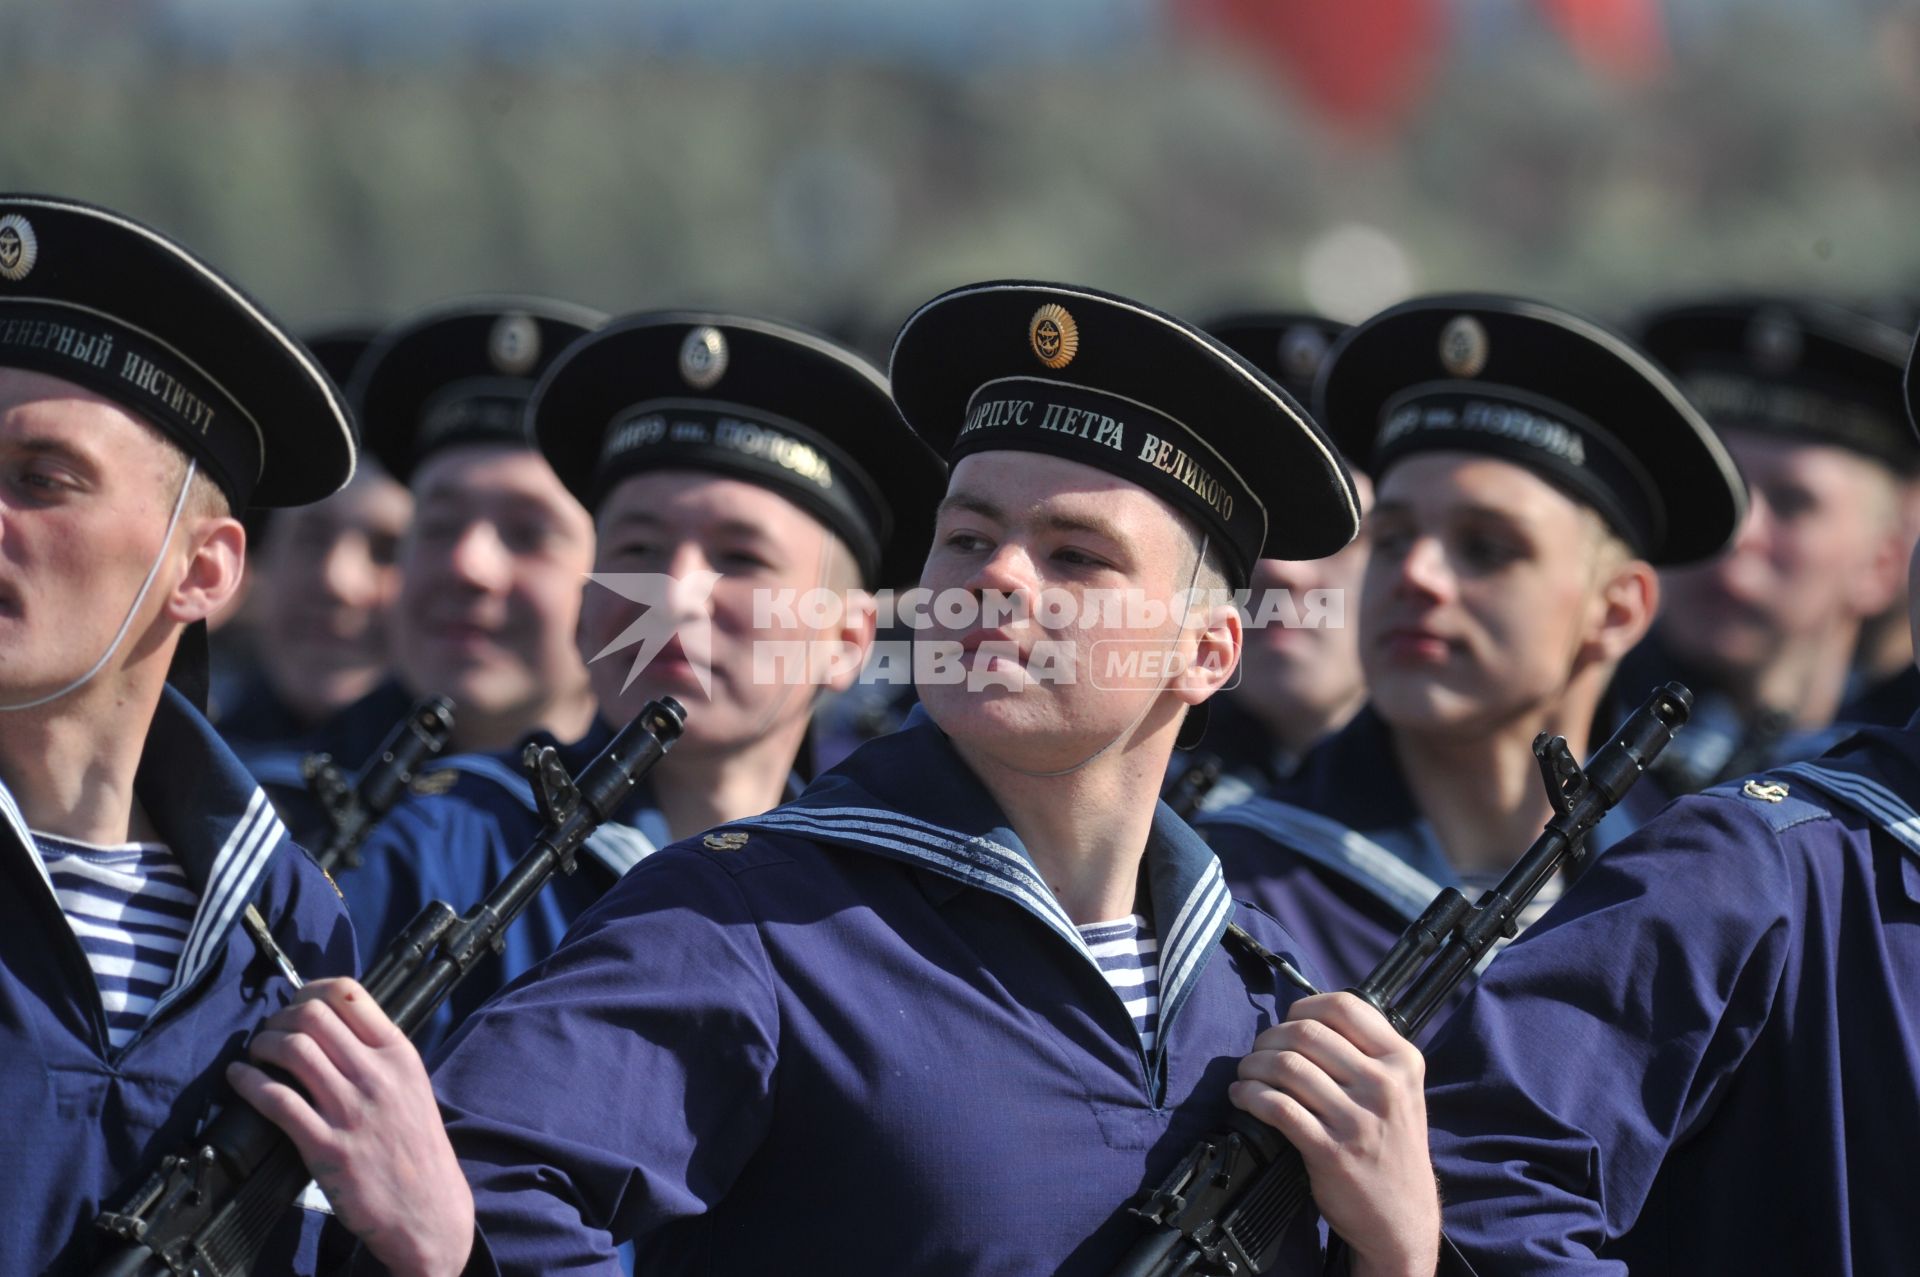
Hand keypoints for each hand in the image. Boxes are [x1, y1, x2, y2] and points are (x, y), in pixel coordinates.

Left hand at [228, 978, 474, 1276]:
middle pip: (313, 1016)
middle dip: (279, 1017)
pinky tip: (239, 1079)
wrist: (429, 1209)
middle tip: (269, 1032)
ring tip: (256, 1054)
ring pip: (293, 1050)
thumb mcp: (411, 1087)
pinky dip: (248, 1082)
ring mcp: (351, 1110)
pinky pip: (276, 1100)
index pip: (349, 995)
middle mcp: (377, 1075)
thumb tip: (330, 1027)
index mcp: (399, 1054)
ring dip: (262, 1044)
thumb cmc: (416, 1148)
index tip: (294, 1001)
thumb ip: (378, 1056)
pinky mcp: (326, 1146)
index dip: (309, 989)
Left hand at [1230, 992, 1439, 1276]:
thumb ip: (1368, 1052)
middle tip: (1259, 1051)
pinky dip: (1249, 1096)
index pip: (1343, 1007)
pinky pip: (1277, 1107)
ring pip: (1286, 1066)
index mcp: (1403, 1061)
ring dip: (1253, 1066)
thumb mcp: (1402, 1091)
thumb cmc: (1393, 1148)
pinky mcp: (1331, 1151)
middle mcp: (1384, 1086)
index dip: (1303, 1008)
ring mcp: (1358, 1120)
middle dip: (1269, 1038)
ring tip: (1247, 1075)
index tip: (1288, 1021)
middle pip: (1306, 1034)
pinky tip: (1243, 1097)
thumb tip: (1306, 1020)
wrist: (1403, 1220)